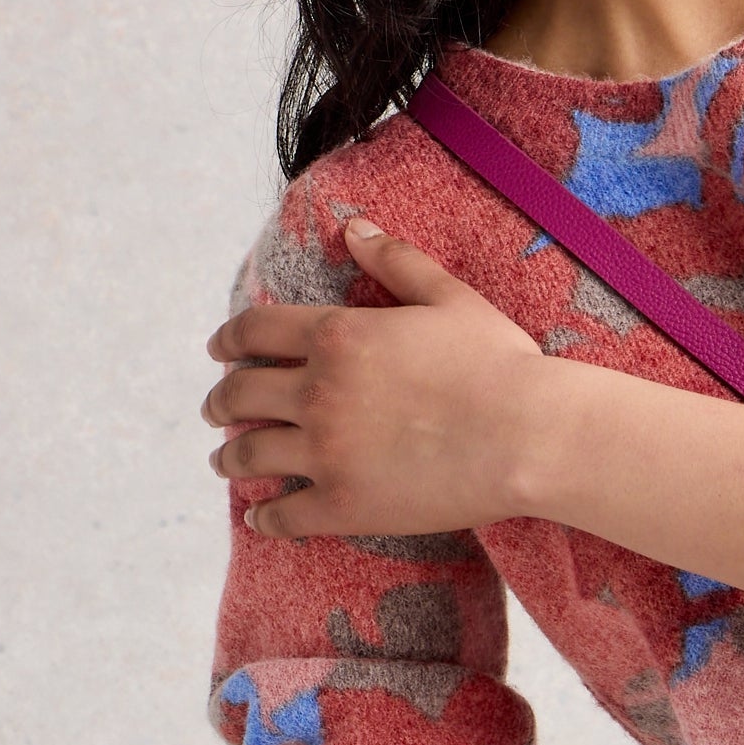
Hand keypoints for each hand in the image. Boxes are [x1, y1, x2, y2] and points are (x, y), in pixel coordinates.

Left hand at [205, 216, 547, 540]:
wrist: (529, 438)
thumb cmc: (500, 364)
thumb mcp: (450, 298)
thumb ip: (396, 261)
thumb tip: (353, 227)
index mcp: (337, 336)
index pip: (255, 331)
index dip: (228, 340)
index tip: (218, 352)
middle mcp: (318, 392)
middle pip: (241, 394)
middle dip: (221, 400)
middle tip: (215, 408)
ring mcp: (326, 453)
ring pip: (250, 454)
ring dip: (229, 456)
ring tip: (224, 461)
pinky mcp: (343, 505)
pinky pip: (284, 514)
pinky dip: (263, 516)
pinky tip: (258, 517)